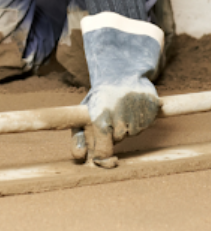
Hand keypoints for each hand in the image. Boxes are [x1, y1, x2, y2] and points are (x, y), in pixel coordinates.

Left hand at [71, 12, 163, 166]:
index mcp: (99, 115)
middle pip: (119, 139)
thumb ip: (78, 137)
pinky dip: (139, 121)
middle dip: (114, 134)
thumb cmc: (99, 98)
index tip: (105, 157)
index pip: (103, 148)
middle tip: (111, 119)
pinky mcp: (152, 105)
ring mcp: (137, 108)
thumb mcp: (83, 114)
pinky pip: (146, 124)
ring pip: (133, 133)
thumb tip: (79, 158)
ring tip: (121, 111)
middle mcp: (119, 111)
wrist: (120, 72)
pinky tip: (132, 109)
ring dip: (127, 127)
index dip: (103, 155)